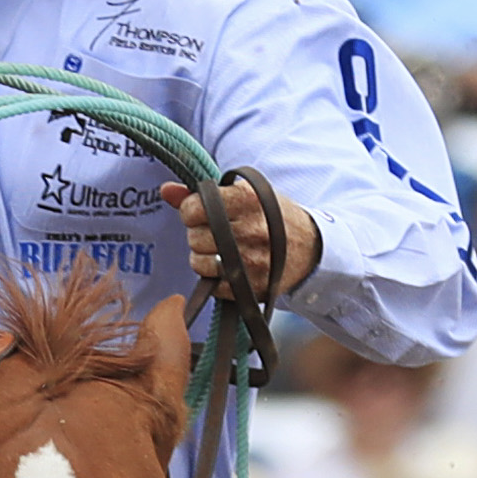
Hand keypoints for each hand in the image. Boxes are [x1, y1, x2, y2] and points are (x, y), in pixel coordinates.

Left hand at [162, 177, 320, 300]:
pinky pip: (214, 286)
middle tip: (214, 233)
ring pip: (200, 263)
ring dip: (203, 259)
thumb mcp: (245, 195)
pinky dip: (215, 279)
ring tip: (219, 251)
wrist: (311, 246)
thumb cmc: (272, 216)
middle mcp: (251, 229)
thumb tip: (165, 191)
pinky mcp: (254, 286)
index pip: (194, 208)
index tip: (200, 213)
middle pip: (194, 237)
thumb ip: (202, 193)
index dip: (190, 211)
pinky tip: (228, 268)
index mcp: (247, 200)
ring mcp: (254, 260)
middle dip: (198, 235)